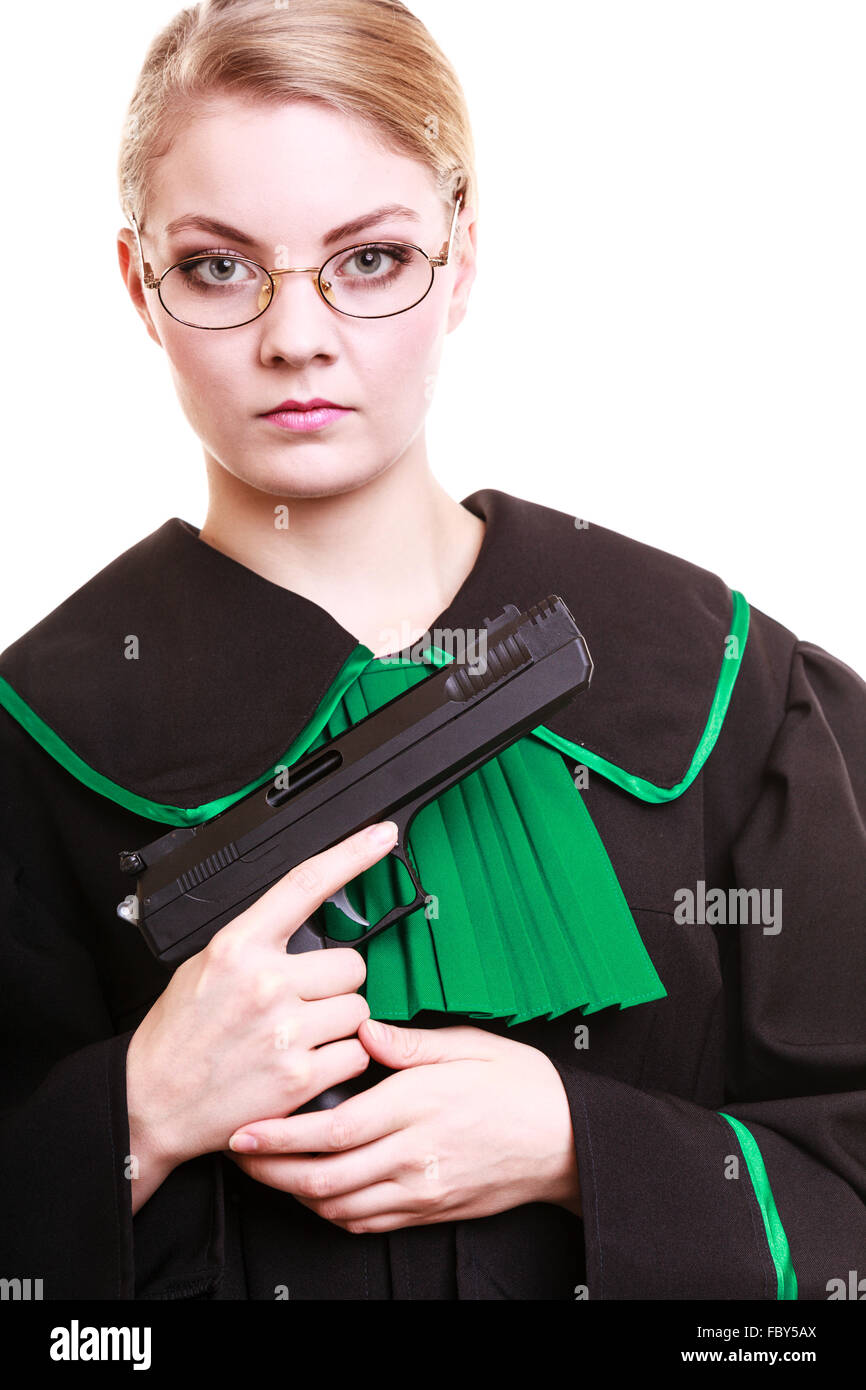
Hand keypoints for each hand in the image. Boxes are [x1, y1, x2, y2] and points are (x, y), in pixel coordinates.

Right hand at [125, 820, 401, 1208]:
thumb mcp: (205, 967)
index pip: (305, 884)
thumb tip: (305, 922)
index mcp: (238, 947)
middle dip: (336, 984)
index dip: (352, 854)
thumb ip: (255, 944)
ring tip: (298, 1035)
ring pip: (358, 1010)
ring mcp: (286, 1031)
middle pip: (352, 965)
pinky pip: (356, 1053)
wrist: (152, 1103)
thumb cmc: (177, 1037)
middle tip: (303, 1001)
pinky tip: (305, 1062)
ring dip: (339, 1023)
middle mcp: (266, 984)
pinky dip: (340, 1060)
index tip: (381, 835)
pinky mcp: (300, 1076)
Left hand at [225, 1021, 581, 1231]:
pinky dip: (331, 1212)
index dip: (280, 1135)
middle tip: (238, 1153)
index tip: (246, 1128)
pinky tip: (316, 1193)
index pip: (332, 1129)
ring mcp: (419, 1189)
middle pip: (322, 1177)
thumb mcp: (469, 1045)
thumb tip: (365, 1030)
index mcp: (417, 1105)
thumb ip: (411, 1043)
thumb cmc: (521, 1086)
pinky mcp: (428, 1210)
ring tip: (267, 1170)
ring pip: (337, 1206)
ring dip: (293, 1193)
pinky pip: (367, 1223)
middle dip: (269, 1169)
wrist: (566, 1141)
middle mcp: (412, 1155)